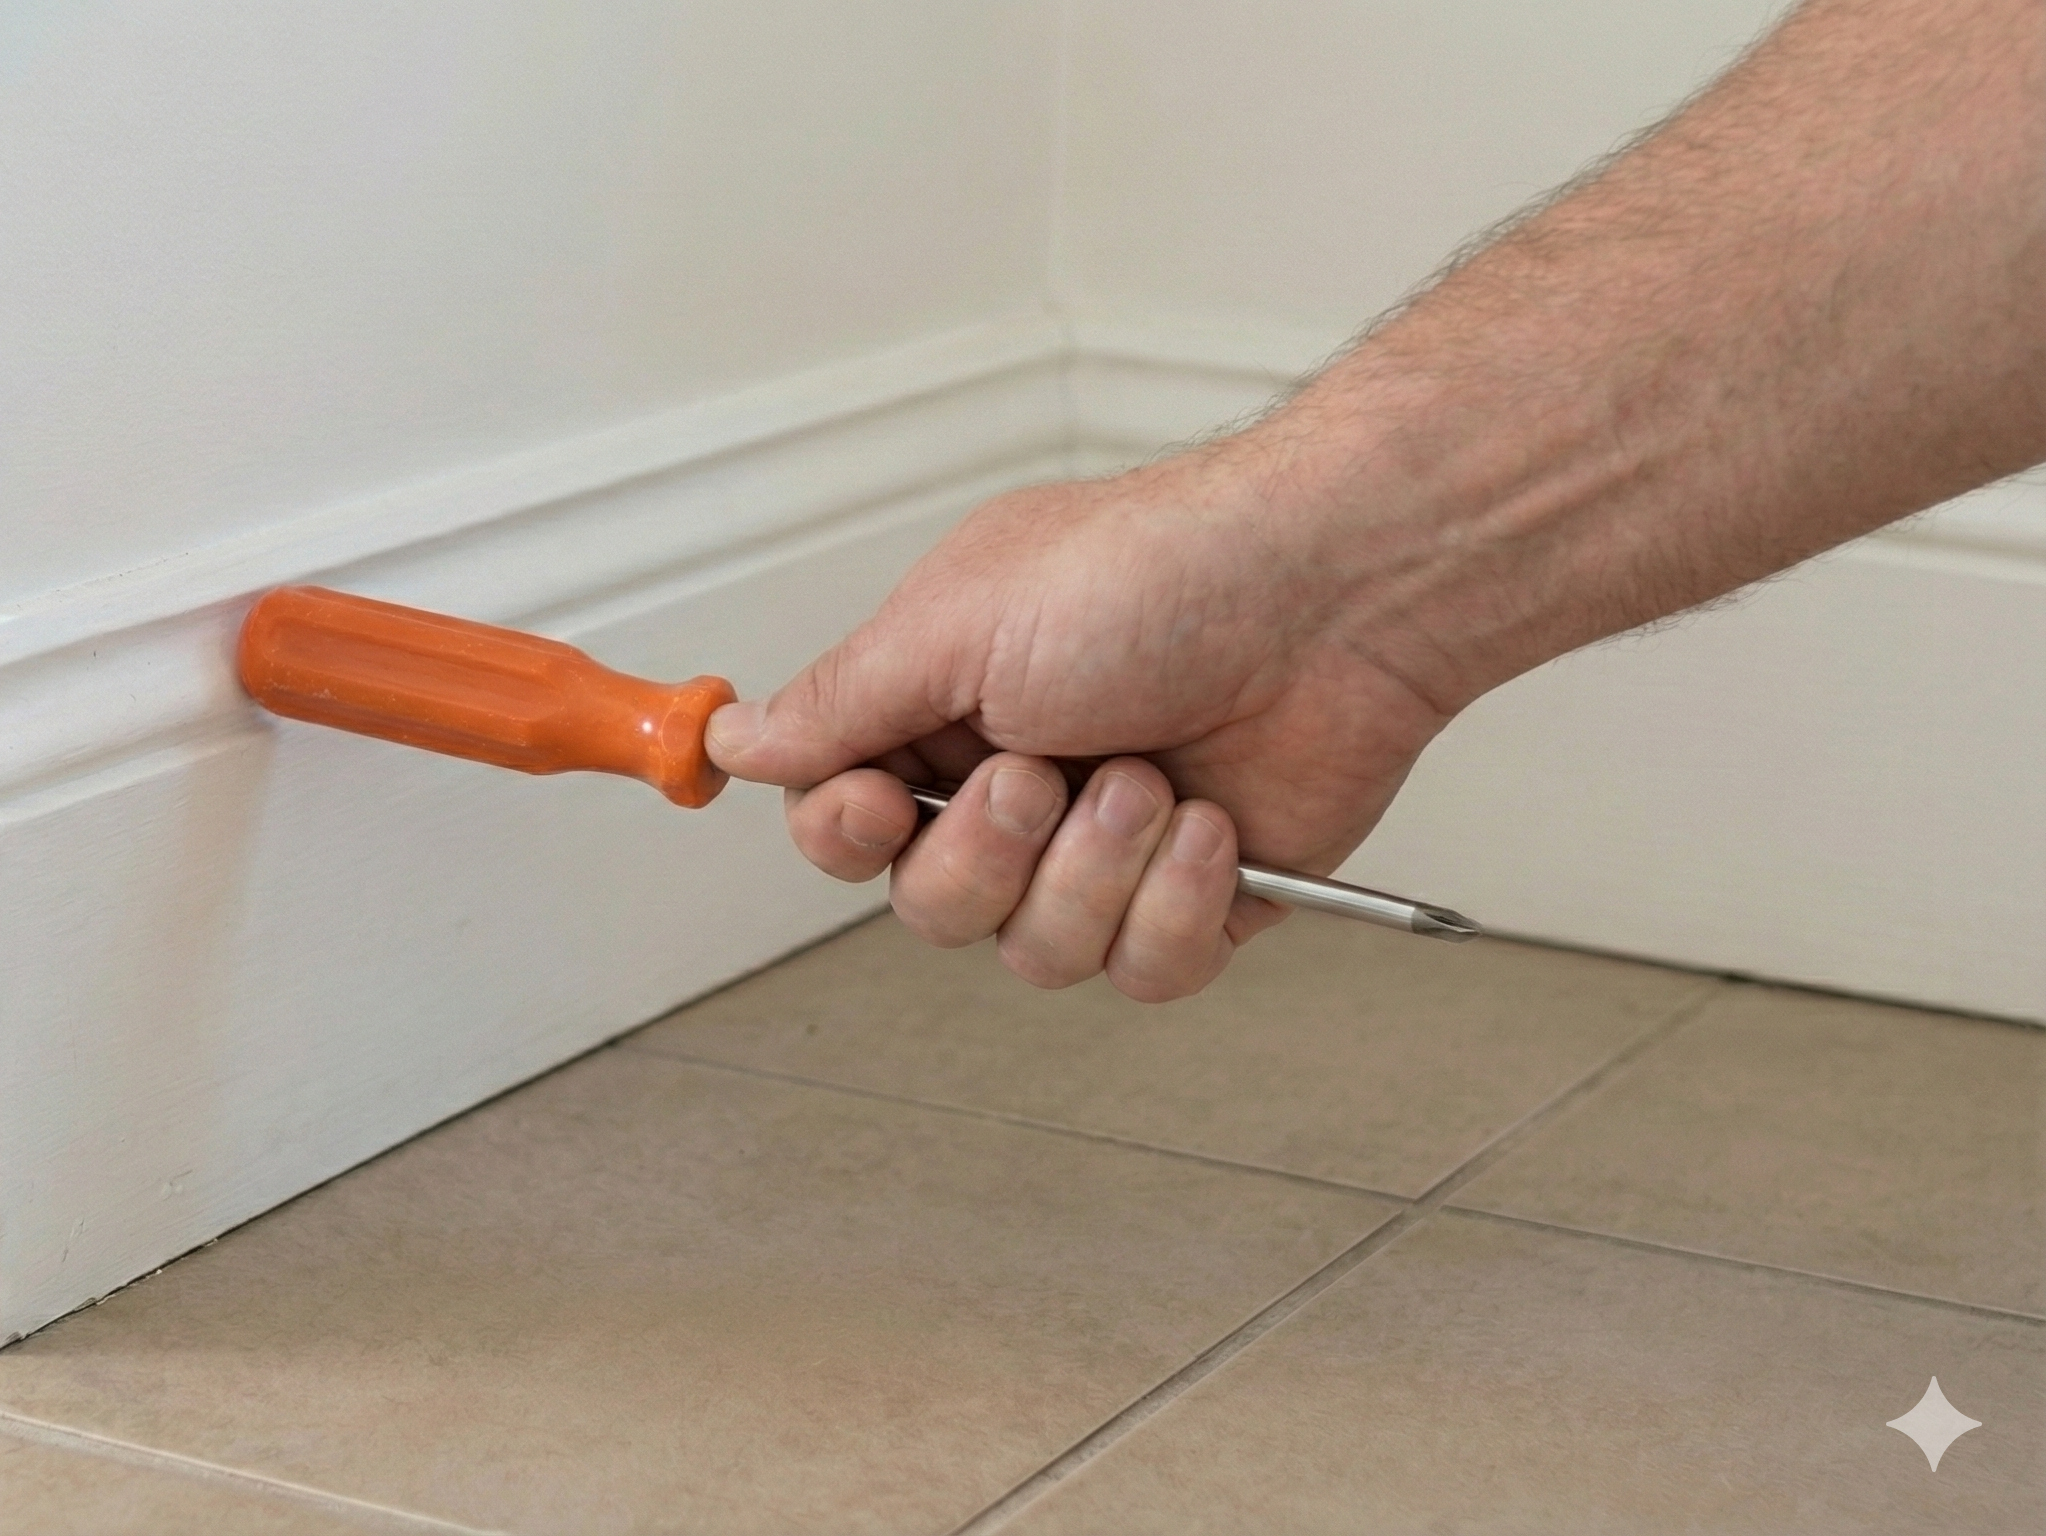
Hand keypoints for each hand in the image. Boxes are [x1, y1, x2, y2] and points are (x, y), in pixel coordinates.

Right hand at [705, 441, 1454, 999]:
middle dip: (983, 856)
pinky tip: (1209, 827)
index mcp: (943, 708)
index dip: (846, 835)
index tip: (874, 803)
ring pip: (1033, 953)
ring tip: (1151, 782)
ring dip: (1090, 874)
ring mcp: (1105, 849)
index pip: (840, 822)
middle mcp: (1016, 784)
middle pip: (929, 906)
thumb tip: (736, 739)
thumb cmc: (1161, 570)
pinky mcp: (1195, 900)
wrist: (1339, 594)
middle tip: (1038, 775)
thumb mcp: (959, 620)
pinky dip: (1173, 904)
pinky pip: (1141, 972)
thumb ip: (841, 701)